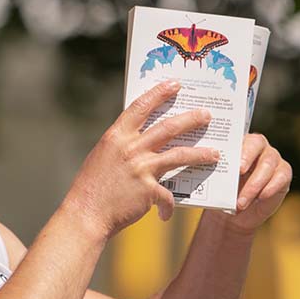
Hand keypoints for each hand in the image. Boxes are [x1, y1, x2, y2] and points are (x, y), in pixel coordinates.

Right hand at [65, 81, 220, 238]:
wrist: (85, 214)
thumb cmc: (91, 187)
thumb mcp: (103, 156)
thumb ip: (122, 146)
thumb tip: (142, 140)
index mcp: (116, 136)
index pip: (140, 107)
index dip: (159, 93)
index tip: (174, 84)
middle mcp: (130, 148)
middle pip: (168, 127)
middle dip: (191, 119)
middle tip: (206, 115)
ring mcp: (140, 168)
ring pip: (179, 155)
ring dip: (200, 154)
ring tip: (214, 154)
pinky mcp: (148, 190)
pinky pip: (167, 195)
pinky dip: (168, 205)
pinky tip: (166, 213)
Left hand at [225, 133, 291, 232]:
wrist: (235, 212)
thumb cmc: (224, 192)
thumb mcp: (218, 183)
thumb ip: (218, 173)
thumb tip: (209, 168)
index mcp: (238, 143)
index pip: (241, 136)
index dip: (240, 148)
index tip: (235, 164)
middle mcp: (258, 146)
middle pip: (257, 144)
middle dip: (247, 157)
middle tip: (239, 172)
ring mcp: (273, 158)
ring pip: (267, 164)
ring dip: (254, 184)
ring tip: (241, 202)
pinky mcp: (284, 173)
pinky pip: (281, 177)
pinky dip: (271, 187)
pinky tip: (261, 197)